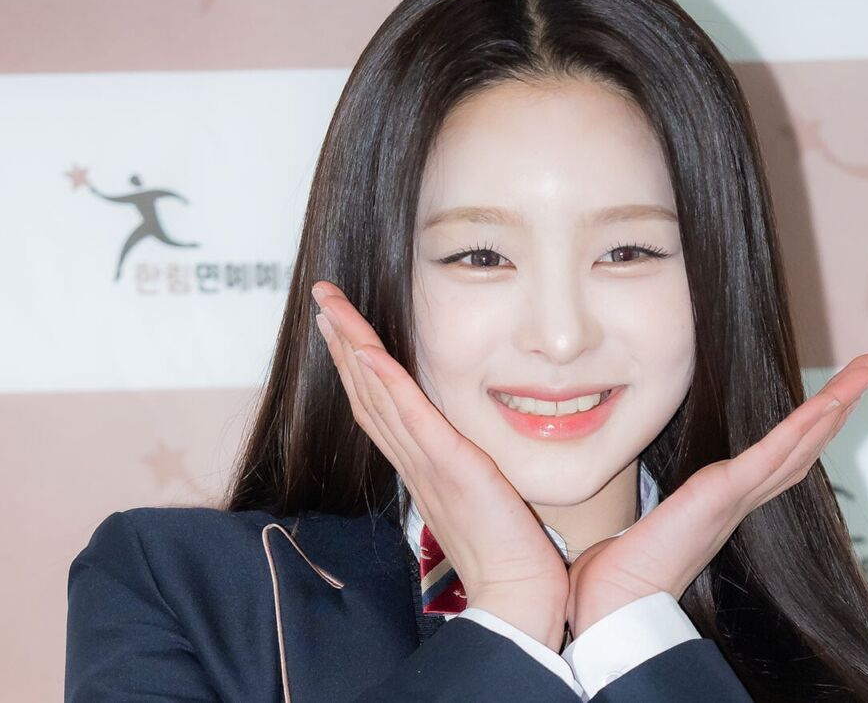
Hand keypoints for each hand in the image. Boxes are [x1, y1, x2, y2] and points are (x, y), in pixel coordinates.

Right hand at [310, 280, 569, 650]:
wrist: (515, 595)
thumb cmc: (505, 552)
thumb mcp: (476, 495)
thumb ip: (461, 464)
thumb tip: (462, 446)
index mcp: (420, 465)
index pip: (378, 405)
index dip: (356, 364)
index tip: (340, 327)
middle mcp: (413, 459)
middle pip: (365, 392)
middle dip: (342, 342)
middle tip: (322, 301)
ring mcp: (427, 462)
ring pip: (377, 396)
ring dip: (353, 348)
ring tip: (331, 309)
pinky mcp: (450, 466)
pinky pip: (411, 418)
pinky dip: (387, 384)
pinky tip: (367, 352)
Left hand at [566, 354, 867, 637]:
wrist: (618, 598)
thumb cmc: (629, 564)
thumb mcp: (661, 512)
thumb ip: (676, 496)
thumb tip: (666, 488)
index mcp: (732, 497)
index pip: (786, 453)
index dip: (817, 423)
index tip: (840, 392)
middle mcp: (745, 496)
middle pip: (807, 443)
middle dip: (842, 403)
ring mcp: (739, 495)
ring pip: (801, 443)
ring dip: (837, 404)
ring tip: (867, 370)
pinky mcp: (724, 492)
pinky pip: (772, 454)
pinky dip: (802, 427)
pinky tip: (828, 402)